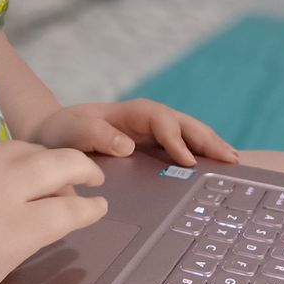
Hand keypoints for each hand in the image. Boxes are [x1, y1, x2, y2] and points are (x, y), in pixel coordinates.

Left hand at [29, 99, 239, 166]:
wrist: (48, 137)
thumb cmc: (56, 135)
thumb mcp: (65, 132)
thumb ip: (91, 134)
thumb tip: (127, 144)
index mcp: (124, 114)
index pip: (157, 118)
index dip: (174, 136)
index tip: (186, 160)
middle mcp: (141, 121)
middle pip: (180, 121)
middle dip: (205, 137)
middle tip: (230, 159)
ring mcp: (147, 134)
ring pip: (185, 132)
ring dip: (209, 144)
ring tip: (234, 162)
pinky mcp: (149, 149)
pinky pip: (179, 148)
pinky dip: (200, 155)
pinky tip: (216, 169)